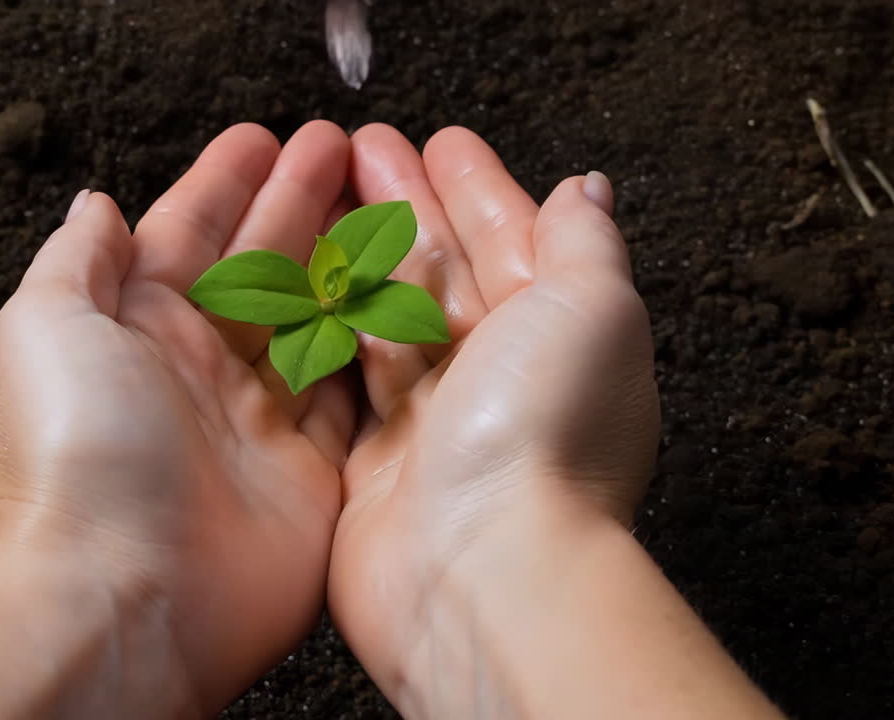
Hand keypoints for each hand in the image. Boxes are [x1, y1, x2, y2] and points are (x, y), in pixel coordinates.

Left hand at [0, 121, 356, 713]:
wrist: (125, 598)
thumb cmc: (72, 461)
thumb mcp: (41, 330)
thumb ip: (76, 262)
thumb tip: (92, 206)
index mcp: (133, 331)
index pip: (188, 235)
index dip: (226, 183)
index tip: (264, 139)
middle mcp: (196, 372)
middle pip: (261, 267)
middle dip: (299, 204)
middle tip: (342, 150)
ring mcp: (256, 422)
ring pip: (312, 320)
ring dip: (344, 261)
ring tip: (384, 202)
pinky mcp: (309, 473)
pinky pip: (352, 394)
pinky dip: (375, 347)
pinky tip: (401, 295)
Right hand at [328, 126, 660, 691]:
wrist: (482, 573)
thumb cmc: (545, 441)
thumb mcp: (592, 309)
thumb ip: (584, 244)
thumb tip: (587, 191)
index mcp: (556, 337)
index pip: (510, 242)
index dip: (475, 188)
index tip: (441, 144)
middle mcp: (496, 380)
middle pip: (440, 273)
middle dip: (404, 207)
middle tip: (362, 151)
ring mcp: (431, 423)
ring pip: (386, 317)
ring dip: (359, 256)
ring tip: (323, 198)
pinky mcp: (371, 463)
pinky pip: (343, 380)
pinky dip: (324, 330)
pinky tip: (301, 285)